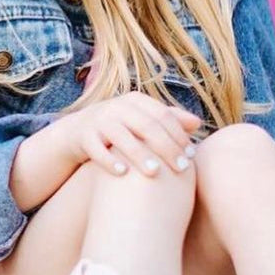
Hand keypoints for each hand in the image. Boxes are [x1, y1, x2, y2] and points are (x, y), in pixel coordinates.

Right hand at [52, 90, 201, 178]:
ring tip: (154, 174)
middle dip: (166, 147)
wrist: (76, 132)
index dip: (178, 135)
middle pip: (146, 125)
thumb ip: (168, 120)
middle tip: (180, 169)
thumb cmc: (119, 128)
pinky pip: (96, 149)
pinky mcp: (83, 136)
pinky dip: (109, 161)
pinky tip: (123, 174)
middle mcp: (116, 107)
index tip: (191, 157)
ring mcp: (98, 120)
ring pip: (121, 136)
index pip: (162, 115)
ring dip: (139, 155)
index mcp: (135, 101)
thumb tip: (198, 123)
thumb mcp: (140, 120)